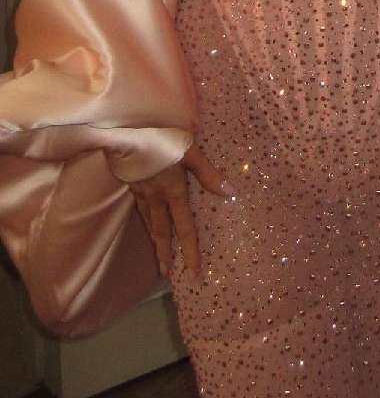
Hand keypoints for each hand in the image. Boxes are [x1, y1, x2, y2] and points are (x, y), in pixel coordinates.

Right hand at [127, 140, 233, 277]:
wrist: (123, 132)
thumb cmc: (161, 138)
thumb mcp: (189, 151)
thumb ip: (208, 173)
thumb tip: (229, 192)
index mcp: (173, 192)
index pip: (184, 228)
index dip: (190, 251)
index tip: (193, 272)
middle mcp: (156, 198)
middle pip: (162, 231)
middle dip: (166, 253)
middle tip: (167, 274)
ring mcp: (141, 192)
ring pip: (149, 221)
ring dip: (155, 240)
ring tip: (158, 254)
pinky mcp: (130, 183)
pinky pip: (140, 208)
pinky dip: (145, 220)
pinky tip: (146, 218)